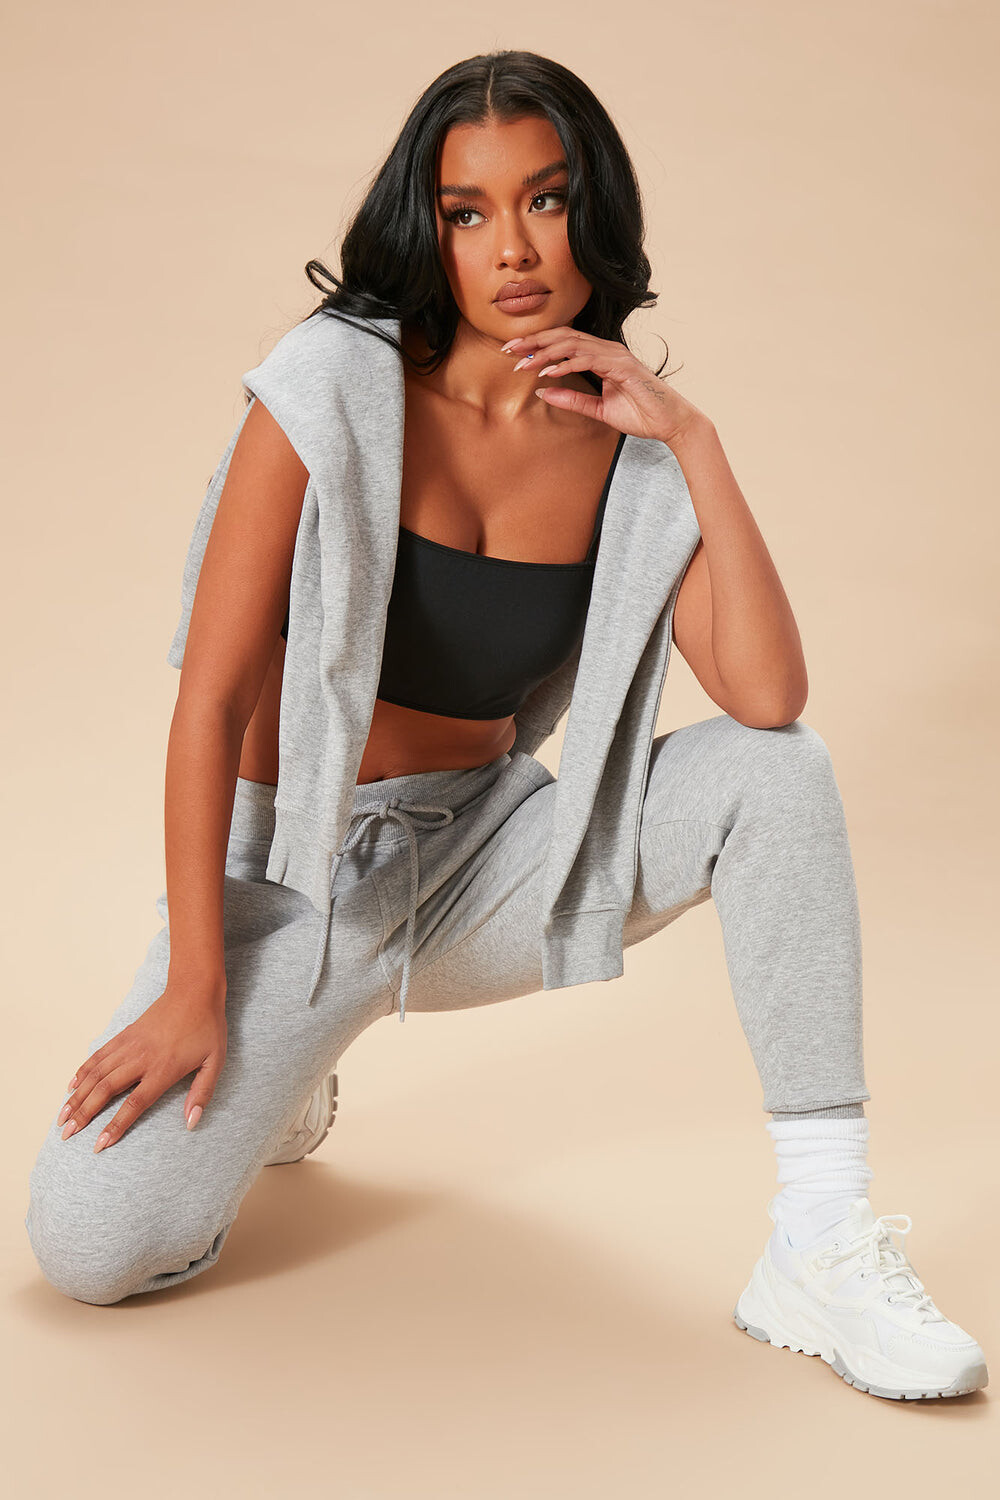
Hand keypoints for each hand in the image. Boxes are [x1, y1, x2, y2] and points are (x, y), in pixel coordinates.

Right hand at [57, 980, 227, 1151]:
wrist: (194, 990)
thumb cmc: (208, 1028)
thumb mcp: (215, 1062)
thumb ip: (202, 1093)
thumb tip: (191, 1122)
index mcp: (163, 1069)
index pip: (134, 1104)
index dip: (115, 1126)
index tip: (98, 1144)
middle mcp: (141, 1058)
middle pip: (105, 1090)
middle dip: (84, 1114)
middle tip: (66, 1135)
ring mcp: (130, 1044)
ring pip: (96, 1073)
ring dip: (77, 1096)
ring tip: (62, 1116)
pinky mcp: (125, 1034)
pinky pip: (99, 1055)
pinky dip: (83, 1071)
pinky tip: (72, 1085)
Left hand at [502, 326, 708, 446]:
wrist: (671, 423)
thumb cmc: (641, 414)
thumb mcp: (599, 410)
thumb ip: (573, 399)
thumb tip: (543, 391)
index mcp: (601, 356)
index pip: (563, 344)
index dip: (536, 345)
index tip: (513, 353)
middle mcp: (607, 350)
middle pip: (563, 336)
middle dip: (534, 341)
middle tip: (508, 349)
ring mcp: (615, 355)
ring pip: (573, 344)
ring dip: (545, 352)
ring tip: (523, 362)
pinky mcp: (623, 366)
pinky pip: (589, 359)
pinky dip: (567, 363)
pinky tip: (549, 370)